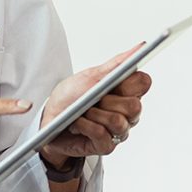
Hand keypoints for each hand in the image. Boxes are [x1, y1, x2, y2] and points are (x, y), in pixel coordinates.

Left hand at [39, 44, 153, 167]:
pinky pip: (103, 135)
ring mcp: (118, 131)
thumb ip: (117, 64)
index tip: (115, 81)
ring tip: (81, 112)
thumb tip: (142, 46)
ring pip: (118, 121)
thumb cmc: (70, 97)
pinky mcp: (106, 146)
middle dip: (108, 100)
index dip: (130, 82)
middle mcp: (127, 113)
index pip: (144, 82)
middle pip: (134, 105)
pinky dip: (85, 126)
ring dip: (93, 114)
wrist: (48, 119)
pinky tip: (76, 124)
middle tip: (92, 99)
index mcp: (125, 92)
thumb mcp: (90, 77)